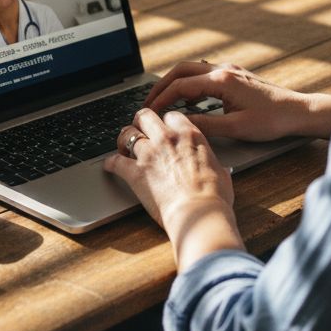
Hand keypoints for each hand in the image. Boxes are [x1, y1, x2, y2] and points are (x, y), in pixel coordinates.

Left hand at [105, 108, 243, 267]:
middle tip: (140, 130)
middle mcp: (167, 139)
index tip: (164, 128)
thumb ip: (211, 163)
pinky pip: (115, 161)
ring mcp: (149, 154)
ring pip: (127, 133)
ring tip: (123, 146)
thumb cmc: (214, 197)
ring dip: (124, 139)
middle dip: (141, 122)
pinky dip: (111, 163)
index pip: (171, 116)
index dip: (166, 122)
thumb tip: (217, 168)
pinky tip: (110, 165)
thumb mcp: (220, 172)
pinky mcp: (136, 172)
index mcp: (190, 136)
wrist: (200, 215)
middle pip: (145, 116)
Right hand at [145, 60, 330, 140]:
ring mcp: (230, 71)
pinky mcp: (235, 76)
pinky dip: (189, 84)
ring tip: (162, 101)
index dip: (161, 100)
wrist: (299, 112)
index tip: (148, 112)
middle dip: (161, 87)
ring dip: (174, 83)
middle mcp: (223, 70)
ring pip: (192, 70)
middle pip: (181, 71)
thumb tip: (179, 124)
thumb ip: (205, 125)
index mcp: (221, 80)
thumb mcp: (236, 128)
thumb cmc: (272, 121)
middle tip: (147, 103)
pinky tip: (188, 99)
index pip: (180, 86)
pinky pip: (204, 75)